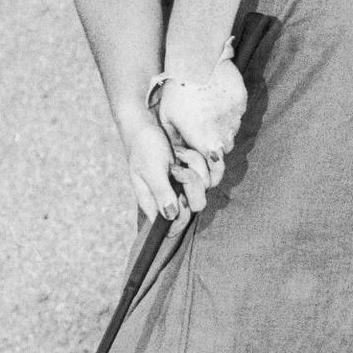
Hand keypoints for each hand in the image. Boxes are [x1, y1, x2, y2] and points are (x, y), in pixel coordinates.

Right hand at [124, 119, 206, 238]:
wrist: (147, 126)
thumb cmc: (143, 147)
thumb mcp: (150, 169)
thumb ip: (161, 192)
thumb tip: (170, 216)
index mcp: (154, 203)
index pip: (172, 227)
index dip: (182, 216)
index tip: (180, 196)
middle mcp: (171, 197)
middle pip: (196, 206)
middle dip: (191, 184)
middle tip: (176, 168)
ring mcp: (184, 185)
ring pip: (205, 187)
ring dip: (194, 166)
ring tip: (177, 155)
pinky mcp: (193, 174)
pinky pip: (208, 172)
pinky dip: (199, 159)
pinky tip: (183, 151)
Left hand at [155, 57, 246, 186]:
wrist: (197, 62)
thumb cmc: (176, 91)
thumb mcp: (168, 117)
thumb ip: (175, 139)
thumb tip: (178, 152)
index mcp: (204, 141)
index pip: (214, 167)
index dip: (207, 162)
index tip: (198, 151)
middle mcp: (223, 134)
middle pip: (224, 150)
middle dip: (215, 146)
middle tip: (203, 132)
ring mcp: (235, 118)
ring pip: (232, 132)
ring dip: (222, 129)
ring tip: (208, 113)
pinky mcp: (242, 102)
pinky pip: (238, 114)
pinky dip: (229, 112)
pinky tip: (216, 100)